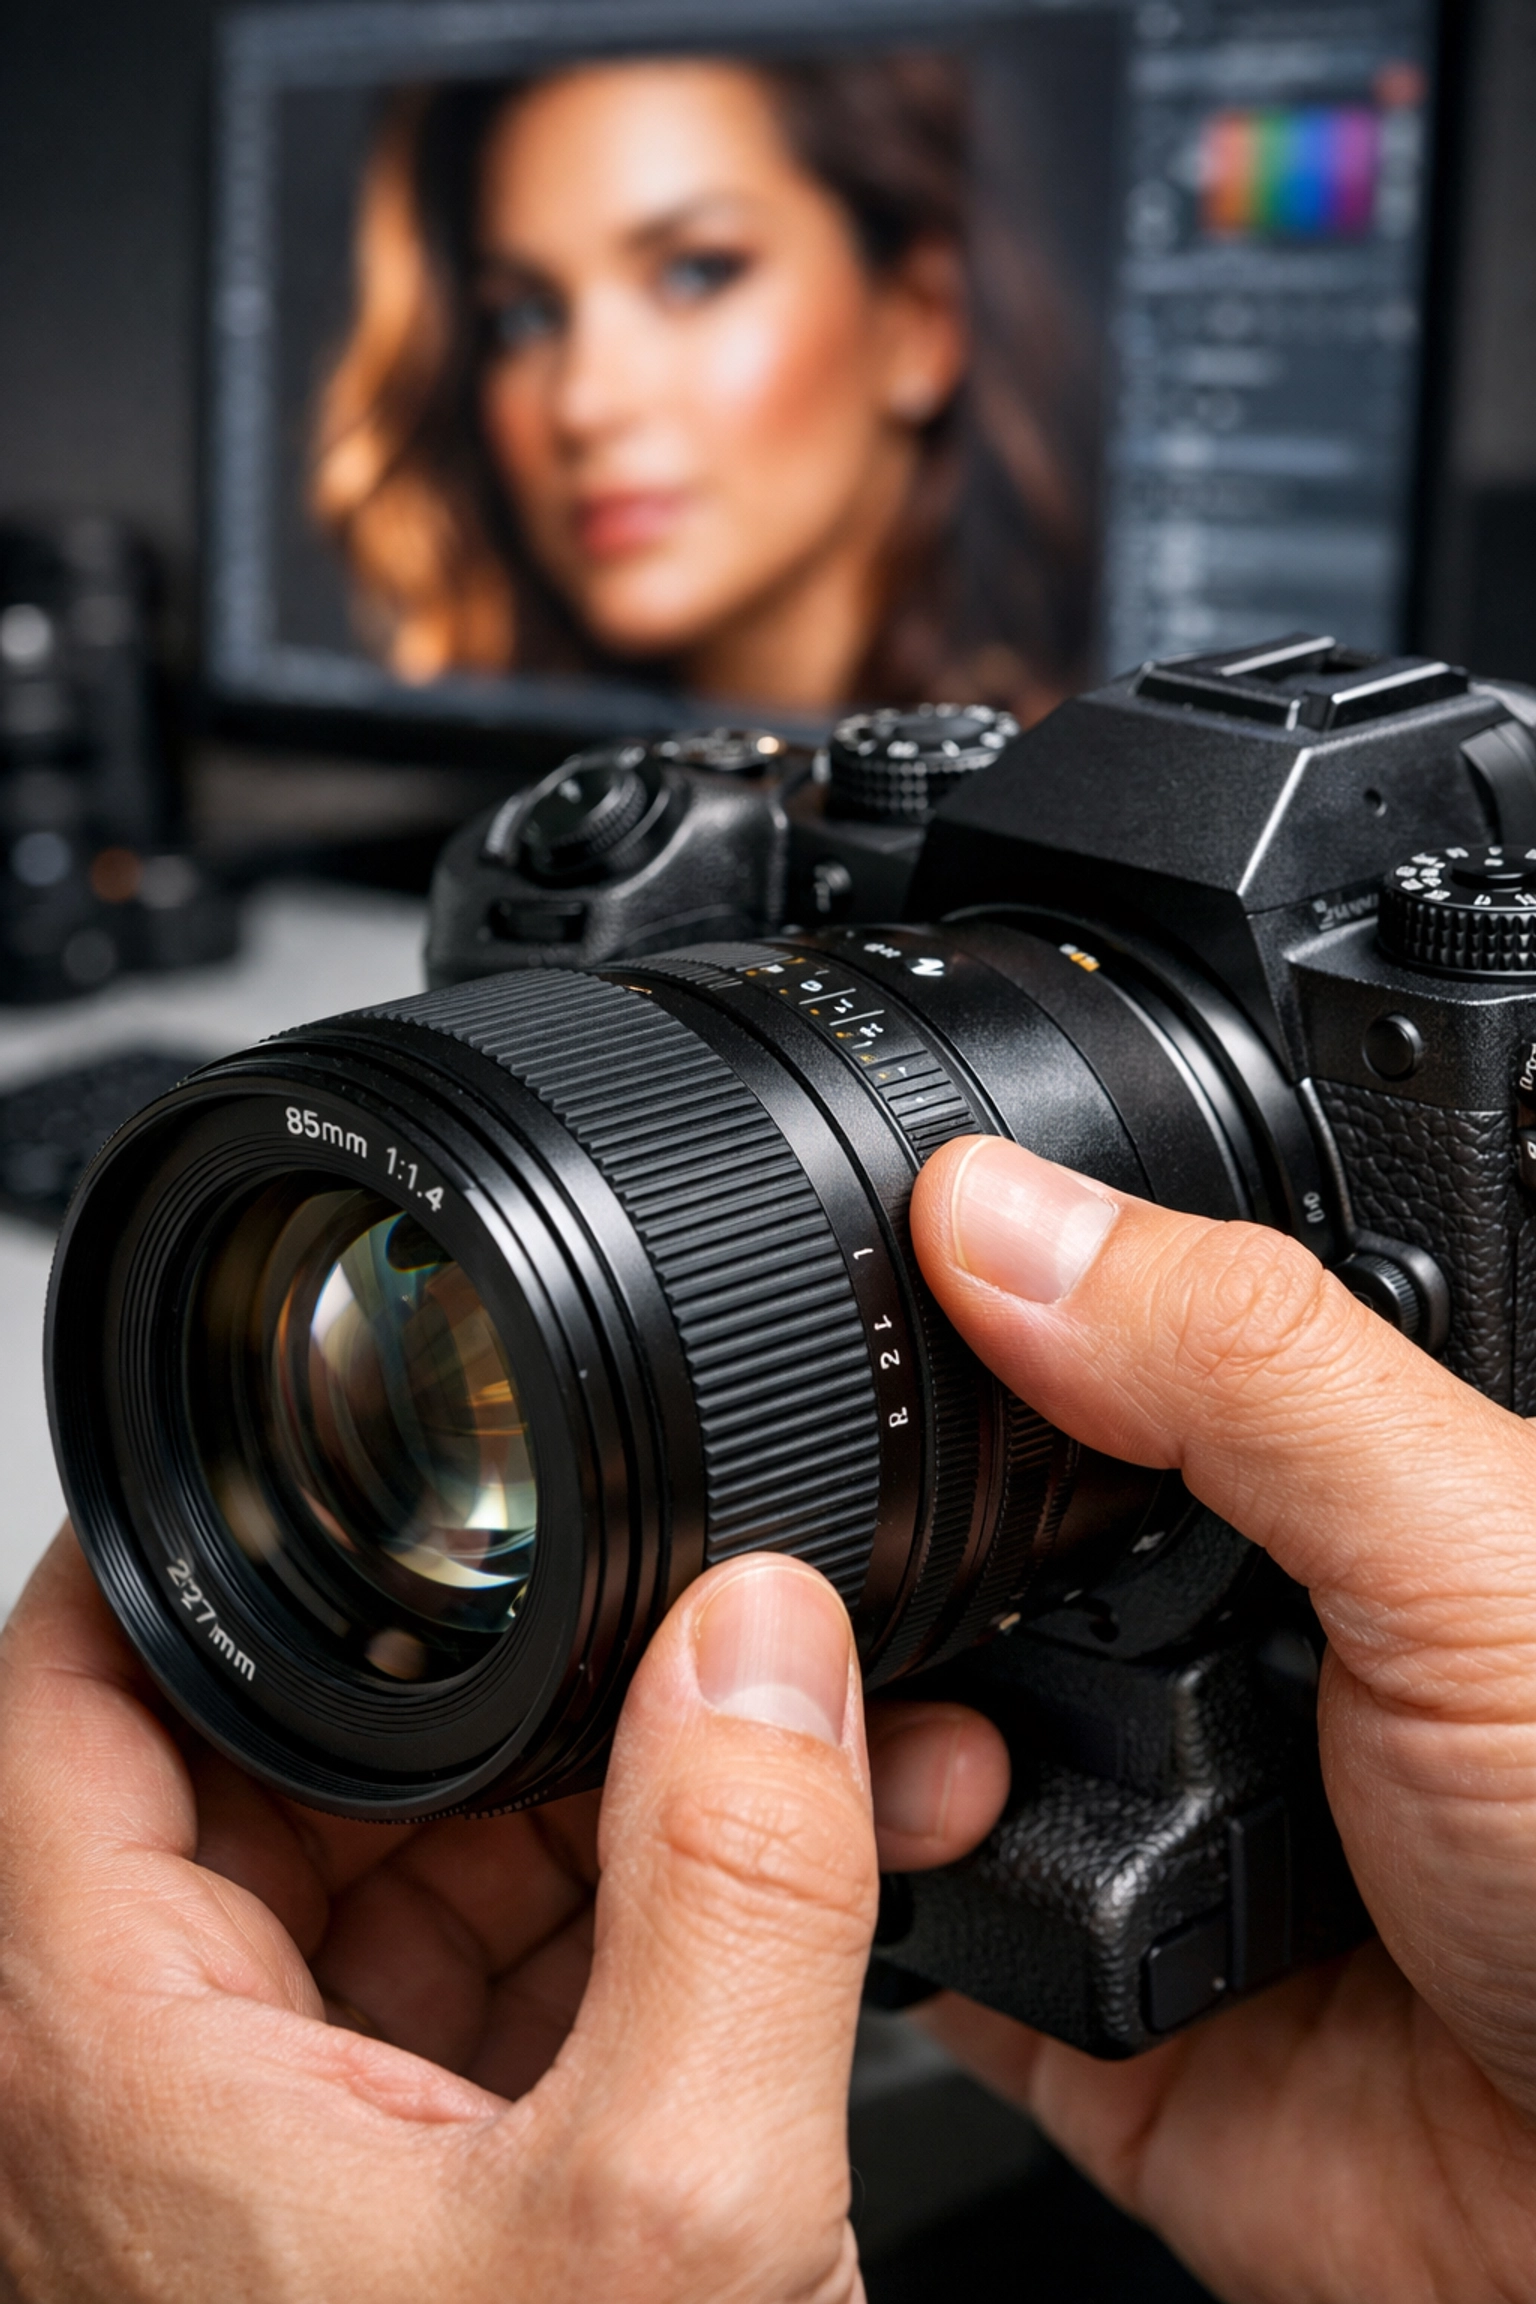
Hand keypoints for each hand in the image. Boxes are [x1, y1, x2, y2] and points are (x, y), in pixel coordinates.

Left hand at [0, 1539, 1003, 2301]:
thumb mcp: (672, 2242)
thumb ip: (733, 1902)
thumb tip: (769, 1646)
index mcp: (118, 2060)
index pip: (75, 1693)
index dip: (198, 1548)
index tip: (340, 1449)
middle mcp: (163, 2092)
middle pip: (288, 1762)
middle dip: (508, 1670)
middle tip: (674, 1606)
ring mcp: (288, 2153)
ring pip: (413, 1872)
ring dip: (613, 1790)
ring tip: (807, 1730)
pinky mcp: (409, 2205)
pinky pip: (496, 1989)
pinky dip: (637, 1916)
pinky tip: (792, 1872)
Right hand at [910, 1134, 1535, 2302]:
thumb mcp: (1476, 1543)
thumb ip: (1247, 1362)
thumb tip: (1003, 1209)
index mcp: (1308, 1489)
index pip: (1081, 1357)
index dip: (965, 1320)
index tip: (859, 1282)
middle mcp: (1209, 1639)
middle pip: (961, 1536)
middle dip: (885, 1536)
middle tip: (883, 1538)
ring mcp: (1137, 1809)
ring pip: (903, 1718)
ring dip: (874, 1720)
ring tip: (955, 1740)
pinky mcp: (1077, 1982)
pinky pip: (915, 1917)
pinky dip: (882, 1889)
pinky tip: (925, 1852)